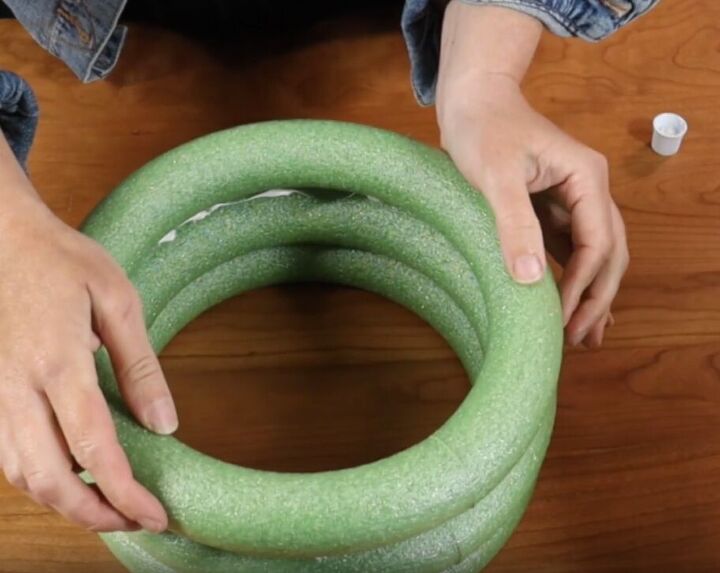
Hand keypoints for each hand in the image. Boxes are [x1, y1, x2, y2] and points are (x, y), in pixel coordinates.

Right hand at [0, 138, 176, 531]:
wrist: (2, 240)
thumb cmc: (63, 262)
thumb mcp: (118, 301)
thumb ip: (141, 365)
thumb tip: (164, 423)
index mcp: (58, 362)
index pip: (94, 448)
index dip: (126, 492)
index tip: (155, 513)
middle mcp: (16, 388)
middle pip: (50, 479)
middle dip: (96, 514)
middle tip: (137, 520)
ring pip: (22, 475)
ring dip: (65, 504)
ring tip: (110, 507)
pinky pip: (7, 455)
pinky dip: (40, 480)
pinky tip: (70, 478)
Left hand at [436, 2, 628, 346]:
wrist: (471, 99)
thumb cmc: (482, 129)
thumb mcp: (496, 176)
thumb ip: (515, 224)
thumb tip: (533, 280)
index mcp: (586, 179)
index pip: (597, 243)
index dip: (584, 285)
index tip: (564, 321)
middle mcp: (588, 189)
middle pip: (608, 252)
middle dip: (597, 297)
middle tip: (580, 339)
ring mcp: (571, 199)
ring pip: (592, 254)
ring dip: (589, 292)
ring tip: (582, 335)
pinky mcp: (549, 207)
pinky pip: (568, 248)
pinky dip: (570, 276)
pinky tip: (566, 302)